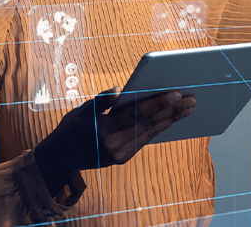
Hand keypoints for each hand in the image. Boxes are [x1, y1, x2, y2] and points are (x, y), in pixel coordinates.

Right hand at [34, 87, 195, 195]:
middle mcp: (114, 144)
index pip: (136, 113)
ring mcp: (120, 154)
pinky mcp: (123, 159)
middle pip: (149, 124)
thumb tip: (119, 90)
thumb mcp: (81, 111)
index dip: (158, 103)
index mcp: (103, 129)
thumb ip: (100, 100)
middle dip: (171, 111)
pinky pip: (146, 140)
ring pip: (151, 133)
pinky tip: (173, 119)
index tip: (176, 93)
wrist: (59, 160)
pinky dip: (160, 128)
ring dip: (171, 120)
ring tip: (189, 109)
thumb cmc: (71, 129)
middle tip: (192, 99)